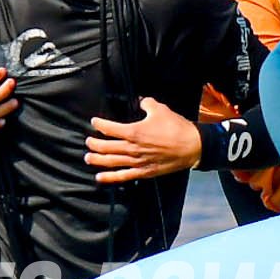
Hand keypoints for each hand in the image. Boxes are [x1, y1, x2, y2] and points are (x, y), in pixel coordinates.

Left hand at [87, 98, 204, 183]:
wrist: (192, 147)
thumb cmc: (176, 127)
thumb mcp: (160, 109)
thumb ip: (146, 103)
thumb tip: (140, 101)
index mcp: (134, 131)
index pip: (109, 128)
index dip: (99, 124)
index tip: (94, 122)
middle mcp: (132, 148)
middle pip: (106, 147)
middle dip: (94, 143)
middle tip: (88, 141)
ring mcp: (137, 162)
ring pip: (110, 162)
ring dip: (97, 160)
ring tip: (87, 158)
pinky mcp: (143, 172)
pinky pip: (122, 176)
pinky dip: (109, 177)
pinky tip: (99, 177)